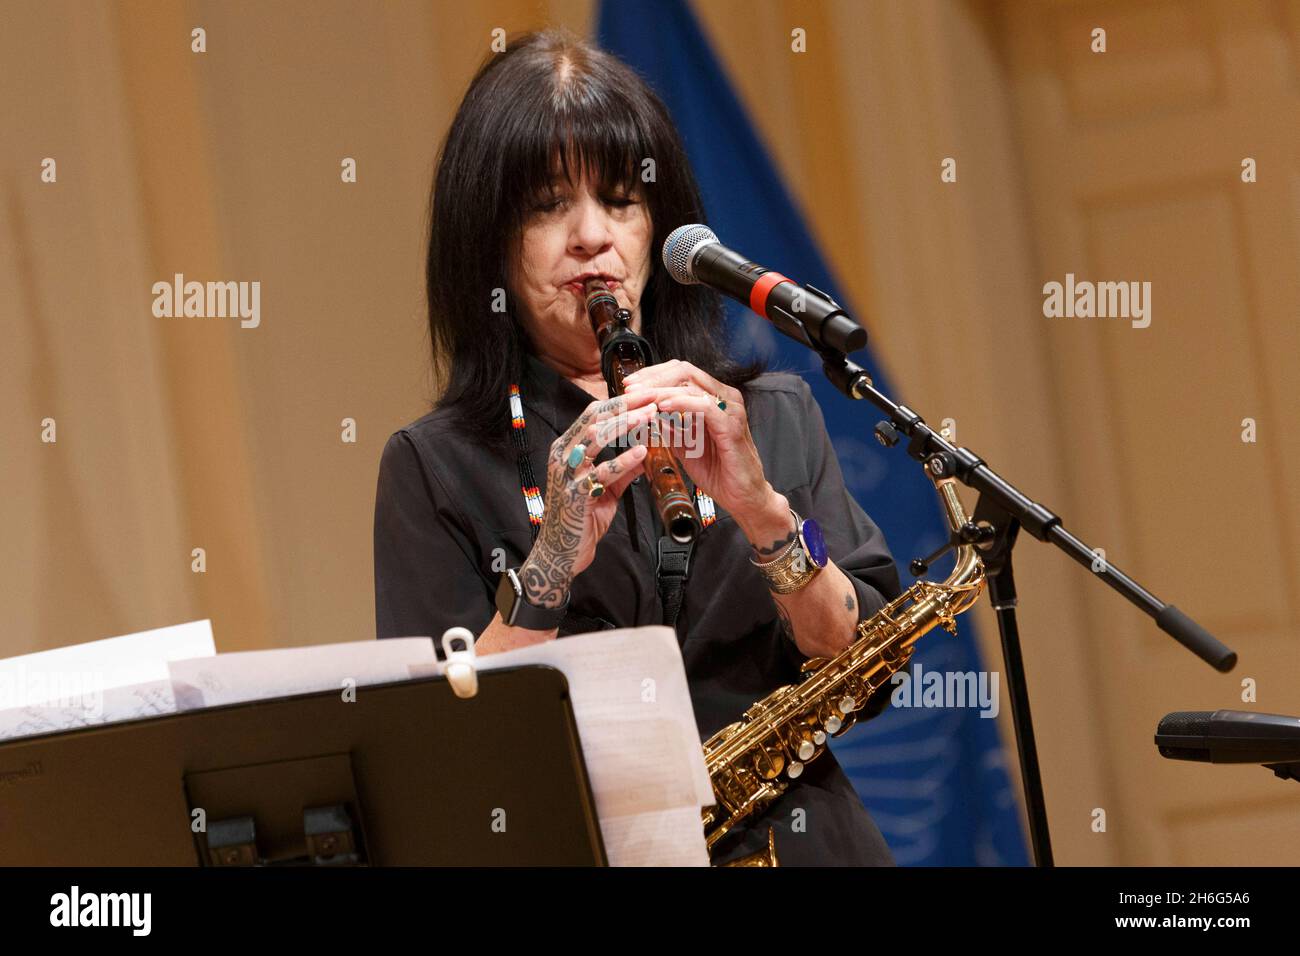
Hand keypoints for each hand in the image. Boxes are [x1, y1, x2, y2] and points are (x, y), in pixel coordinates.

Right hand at [518, 393, 657, 607]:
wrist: (561, 553)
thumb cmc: (581, 520)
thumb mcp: (605, 490)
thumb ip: (622, 471)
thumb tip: (645, 454)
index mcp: (566, 449)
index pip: (592, 414)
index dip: (619, 403)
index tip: (646, 396)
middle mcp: (562, 456)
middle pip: (594, 419)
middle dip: (625, 406)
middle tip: (652, 399)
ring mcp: (566, 474)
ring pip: (594, 439)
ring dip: (625, 425)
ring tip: (649, 417)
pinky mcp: (574, 495)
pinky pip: (601, 473)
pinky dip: (623, 461)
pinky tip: (642, 452)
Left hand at [621, 359, 780, 528]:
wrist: (742, 497)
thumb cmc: (718, 471)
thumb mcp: (684, 445)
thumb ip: (668, 426)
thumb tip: (646, 412)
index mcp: (714, 398)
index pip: (681, 373)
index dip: (653, 375)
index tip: (630, 385)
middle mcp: (725, 397)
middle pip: (685, 372)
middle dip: (652, 378)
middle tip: (630, 389)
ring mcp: (730, 409)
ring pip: (691, 386)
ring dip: (660, 390)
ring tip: (639, 397)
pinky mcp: (732, 426)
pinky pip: (704, 407)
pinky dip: (681, 404)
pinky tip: (662, 407)